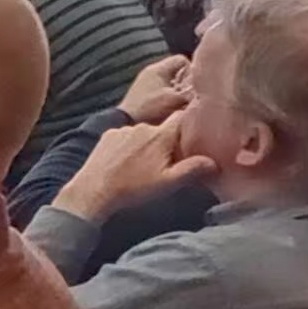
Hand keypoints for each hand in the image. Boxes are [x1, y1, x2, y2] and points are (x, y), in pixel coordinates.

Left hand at [54, 110, 215, 221]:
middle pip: (162, 128)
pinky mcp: (107, 136)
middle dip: (168, 140)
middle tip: (170, 159)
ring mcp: (122, 130)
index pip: (180, 117)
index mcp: (160, 135)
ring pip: (143, 133)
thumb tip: (214, 161)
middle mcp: (141, 127)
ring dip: (148, 143)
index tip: (196, 132)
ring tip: (145, 164)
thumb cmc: (133, 188)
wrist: (93, 190)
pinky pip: (125, 136)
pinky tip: (127, 162)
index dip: (189, 123)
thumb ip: (192, 169)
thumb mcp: (168, 183)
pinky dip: (130, 145)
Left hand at [119, 52, 191, 125]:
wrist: (125, 122)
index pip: (181, 59)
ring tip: (182, 106)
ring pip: (173, 84)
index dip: (191, 71)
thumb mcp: (174, 99)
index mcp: (157, 69)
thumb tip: (206, 91)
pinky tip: (174, 111)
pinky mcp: (147, 96)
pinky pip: (166, 93)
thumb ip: (191, 92)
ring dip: (180, 94)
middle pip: (179, 72)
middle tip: (189, 97)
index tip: (192, 86)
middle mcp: (152, 73)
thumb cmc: (148, 109)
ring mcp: (149, 85)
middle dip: (187, 84)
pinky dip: (172, 100)